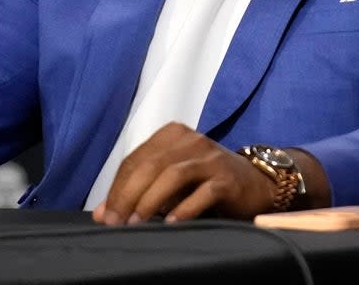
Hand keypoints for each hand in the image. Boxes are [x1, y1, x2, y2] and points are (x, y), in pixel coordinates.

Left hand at [91, 122, 280, 224]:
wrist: (256, 183)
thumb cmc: (205, 181)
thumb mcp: (170, 181)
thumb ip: (138, 191)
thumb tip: (103, 213)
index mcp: (172, 134)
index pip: (136, 159)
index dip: (117, 187)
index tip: (106, 215)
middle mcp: (191, 140)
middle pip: (151, 164)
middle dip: (128, 195)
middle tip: (116, 222)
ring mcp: (211, 157)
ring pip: (173, 174)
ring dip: (150, 200)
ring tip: (137, 223)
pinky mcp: (228, 178)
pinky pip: (203, 192)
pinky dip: (184, 208)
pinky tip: (170, 224)